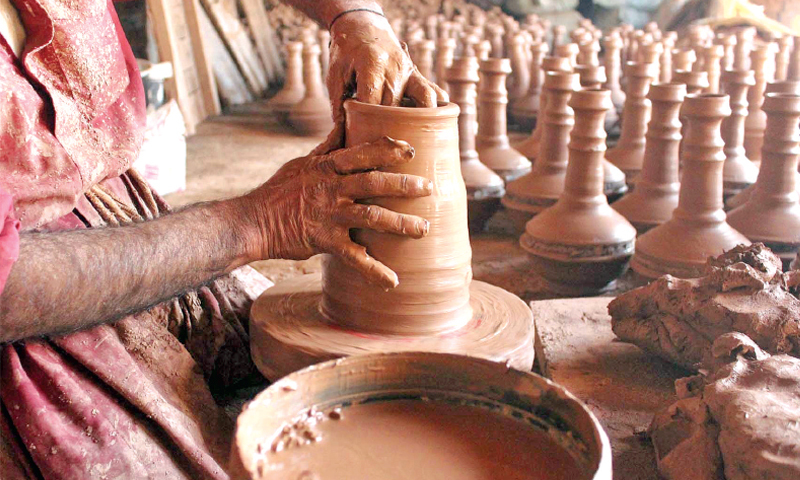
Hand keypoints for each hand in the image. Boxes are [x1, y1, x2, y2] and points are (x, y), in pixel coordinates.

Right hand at [245, 136, 431, 288]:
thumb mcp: (303, 163)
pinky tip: (393, 281)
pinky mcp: (325, 241)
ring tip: (423, 229)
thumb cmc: (280, 191)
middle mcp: (331, 187)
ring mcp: (329, 214)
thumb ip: (329, 147)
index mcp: (327, 166)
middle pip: (373, 182)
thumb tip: (345, 122)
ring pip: (372, 216)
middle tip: (428, 188)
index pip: (361, 152)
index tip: (410, 149)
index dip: (386, 149)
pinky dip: (374, 270)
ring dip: (400, 223)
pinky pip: (354, 257)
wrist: (254, 222)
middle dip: (403, 184)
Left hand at [314, 11, 447, 153]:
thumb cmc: (346, 53)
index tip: (362, 143)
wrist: (363, 26)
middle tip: (382, 152)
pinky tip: (433, 126)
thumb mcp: (335, 76)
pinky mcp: (418, 74)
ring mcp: (410, 70)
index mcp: (372, 64)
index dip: (366, 123)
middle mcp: (396, 67)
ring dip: (421, 120)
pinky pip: (434, 92)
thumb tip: (336, 142)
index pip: (372, 101)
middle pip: (396, 105)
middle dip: (390, 128)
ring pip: (424, 100)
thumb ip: (338, 107)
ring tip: (414, 139)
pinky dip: (437, 109)